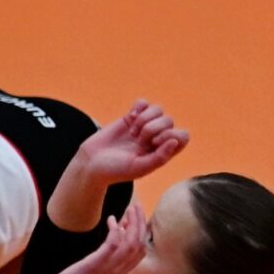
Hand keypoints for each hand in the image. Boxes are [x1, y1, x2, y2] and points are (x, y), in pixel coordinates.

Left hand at [43, 201, 147, 273]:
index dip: (142, 235)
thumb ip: (103, 265)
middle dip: (140, 224)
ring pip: (132, 242)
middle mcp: (118, 272)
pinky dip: (115, 230)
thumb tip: (107, 248)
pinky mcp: (97, 264)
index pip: (140, 254)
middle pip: (140, 245)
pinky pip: (114, 244)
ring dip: (133, 223)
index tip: (136, 220)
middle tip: (136, 207)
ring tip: (129, 208)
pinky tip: (110, 220)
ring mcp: (109, 268)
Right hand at [74, 100, 189, 186]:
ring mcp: (144, 126)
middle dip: (153, 128)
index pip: (182, 136)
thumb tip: (175, 141)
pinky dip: (138, 107)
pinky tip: (130, 117)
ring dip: (145, 118)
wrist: (91, 163)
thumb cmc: (115, 170)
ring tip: (132, 131)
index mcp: (162, 152)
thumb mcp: (138, 168)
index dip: (170, 135)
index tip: (153, 143)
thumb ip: (159, 157)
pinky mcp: (130, 117)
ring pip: (158, 110)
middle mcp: (156, 138)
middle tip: (138, 139)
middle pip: (169, 121)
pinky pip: (143, 103)